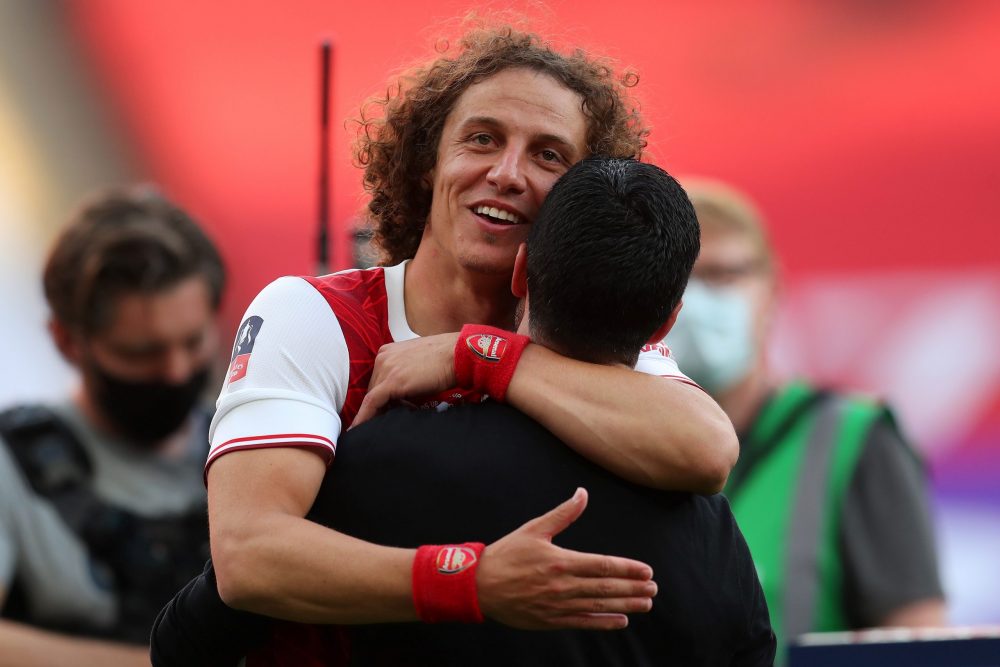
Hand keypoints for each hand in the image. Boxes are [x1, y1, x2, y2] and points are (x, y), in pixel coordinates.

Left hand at [352, 333, 458, 425]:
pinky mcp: (392, 382)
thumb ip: (406, 374)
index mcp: (388, 351)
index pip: (378, 379)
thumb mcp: (419, 363)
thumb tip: (402, 396)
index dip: (380, 397)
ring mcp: (387, 368)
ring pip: (373, 397)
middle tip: (389, 420)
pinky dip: (365, 416)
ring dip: (380, 412)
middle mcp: (383, 357)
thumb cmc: (446, 359)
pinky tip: (359, 428)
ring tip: (386, 426)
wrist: (458, 354)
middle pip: (374, 388)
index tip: (379, 411)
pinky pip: (372, 402)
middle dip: (381, 405)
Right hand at [476, 488, 656, 629]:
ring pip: (598, 605)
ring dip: (625, 605)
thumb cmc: (506, 554)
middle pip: (605, 587)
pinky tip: (621, 620)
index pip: (602, 565)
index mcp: (560, 561)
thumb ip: (563, 514)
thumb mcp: (534, 529)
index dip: (627, 569)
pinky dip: (603, 622)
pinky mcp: (551, 620)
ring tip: (646, 603)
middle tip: (653, 588)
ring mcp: (557, 605)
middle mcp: (562, 585)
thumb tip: (582, 493)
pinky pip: (583, 623)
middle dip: (633, 588)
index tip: (646, 570)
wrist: (479, 585)